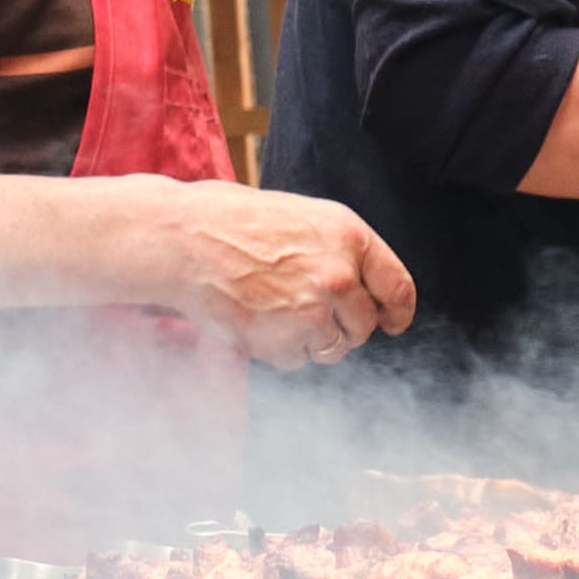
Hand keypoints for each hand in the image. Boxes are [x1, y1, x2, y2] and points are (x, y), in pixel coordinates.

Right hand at [149, 182, 415, 368]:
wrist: (180, 239)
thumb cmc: (231, 220)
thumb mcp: (300, 217)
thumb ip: (337, 252)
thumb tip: (363, 293)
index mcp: (348, 236)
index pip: (398, 287)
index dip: (398, 311)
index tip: (392, 322)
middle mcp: (338, 275)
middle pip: (364, 326)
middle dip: (342, 327)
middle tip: (306, 310)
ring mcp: (311, 311)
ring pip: (332, 349)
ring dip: (310, 340)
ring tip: (272, 309)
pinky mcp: (282, 341)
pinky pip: (296, 360)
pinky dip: (278, 349)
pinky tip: (254, 318)